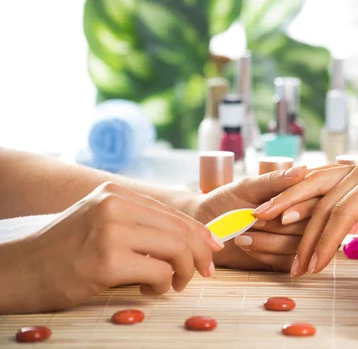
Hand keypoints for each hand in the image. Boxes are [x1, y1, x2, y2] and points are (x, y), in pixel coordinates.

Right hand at [0, 182, 222, 313]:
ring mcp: (110, 232)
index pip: (174, 213)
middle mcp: (115, 206)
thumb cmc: (64, 250)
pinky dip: (163, 285)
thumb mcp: (101, 221)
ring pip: (176, 250)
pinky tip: (150, 290)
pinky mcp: (106, 261)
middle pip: (181, 230)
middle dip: (200, 255)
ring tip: (171, 284)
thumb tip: (190, 237)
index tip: (213, 250)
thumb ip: (138, 223)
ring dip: (183, 272)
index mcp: (117, 193)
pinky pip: (158, 273)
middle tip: (203, 273)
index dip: (201, 234)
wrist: (19, 269)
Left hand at [194, 165, 310, 271]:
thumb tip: (301, 170)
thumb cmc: (225, 201)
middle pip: (308, 226)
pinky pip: (288, 262)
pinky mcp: (285, 259)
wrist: (206, 226)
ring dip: (269, 242)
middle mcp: (301, 217)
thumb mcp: (248, 187)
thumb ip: (275, 181)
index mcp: (298, 195)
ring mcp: (295, 240)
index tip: (265, 210)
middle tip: (251, 221)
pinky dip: (266, 254)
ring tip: (242, 236)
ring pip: (298, 246)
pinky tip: (247, 247)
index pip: (312, 201)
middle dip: (277, 226)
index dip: (293, 207)